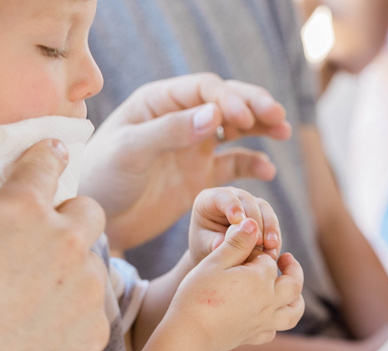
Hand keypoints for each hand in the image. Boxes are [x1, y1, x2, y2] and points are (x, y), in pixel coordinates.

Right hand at [0, 141, 108, 350]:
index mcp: (21, 210)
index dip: (47, 158)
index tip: (53, 157)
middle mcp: (65, 242)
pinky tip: (48, 326)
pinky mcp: (97, 329)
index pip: (45, 162)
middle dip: (71, 218)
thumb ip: (0, 210)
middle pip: (89, 211)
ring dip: (75, 269)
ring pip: (94, 262)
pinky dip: (78, 311)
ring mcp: (87, 288)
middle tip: (50, 237)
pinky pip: (95, 307)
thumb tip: (11, 204)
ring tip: (42, 294)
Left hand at [81, 74, 291, 251]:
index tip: (246, 117)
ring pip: (236, 130)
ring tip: (283, 132)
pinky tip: (268, 170)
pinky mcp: (202, 177)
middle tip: (278, 116)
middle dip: (253, 106)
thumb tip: (213, 116)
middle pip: (226, 103)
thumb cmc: (104, 179)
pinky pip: (234, 165)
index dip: (229, 99)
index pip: (203, 89)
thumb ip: (170, 132)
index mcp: (160, 102)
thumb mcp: (131, 152)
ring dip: (260, 129)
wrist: (100, 220)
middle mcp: (181, 119)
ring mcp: (194, 148)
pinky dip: (253, 165)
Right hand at [167, 221, 304, 350]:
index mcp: (260, 280)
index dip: (259, 253)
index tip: (248, 250)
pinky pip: (273, 331)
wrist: (189, 335)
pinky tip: (268, 314)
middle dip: (293, 269)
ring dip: (297, 299)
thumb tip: (252, 223)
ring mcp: (263, 322)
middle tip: (287, 258)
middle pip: (293, 284)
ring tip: (291, 289)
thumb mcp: (214, 262)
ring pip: (293, 312)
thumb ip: (236, 243)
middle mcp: (268, 302)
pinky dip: (276, 321)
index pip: (270, 261)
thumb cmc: (197, 294)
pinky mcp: (253, 338)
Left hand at [189, 187, 281, 264]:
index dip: (232, 206)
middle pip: (247, 201)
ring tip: (270, 247)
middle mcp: (232, 196)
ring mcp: (249, 204)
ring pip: (264, 209)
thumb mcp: (204, 245)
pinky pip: (272, 223)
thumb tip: (221, 245)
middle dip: (254, 220)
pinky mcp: (263, 215)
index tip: (238, 220)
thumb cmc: (206, 247)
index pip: (223, 197)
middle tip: (258, 241)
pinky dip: (274, 237)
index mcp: (210, 199)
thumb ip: (212, 243)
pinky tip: (273, 251)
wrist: (217, 256)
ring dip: (269, 228)